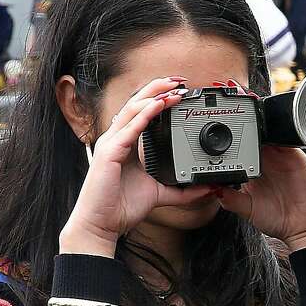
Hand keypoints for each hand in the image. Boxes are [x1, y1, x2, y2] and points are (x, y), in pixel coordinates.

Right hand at [59, 77, 214, 257]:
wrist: (100, 225)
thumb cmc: (120, 208)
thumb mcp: (158, 195)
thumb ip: (180, 191)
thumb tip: (205, 188)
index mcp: (124, 145)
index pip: (140, 113)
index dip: (157, 98)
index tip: (178, 91)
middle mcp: (116, 140)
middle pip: (135, 103)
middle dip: (157, 88)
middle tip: (179, 80)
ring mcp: (110, 144)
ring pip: (132, 109)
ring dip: (154, 96)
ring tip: (173, 87)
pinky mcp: (109, 152)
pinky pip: (130, 127)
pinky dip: (145, 114)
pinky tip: (159, 105)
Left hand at [215, 146, 305, 251]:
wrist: (303, 225)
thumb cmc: (277, 219)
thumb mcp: (247, 209)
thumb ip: (230, 199)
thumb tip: (213, 189)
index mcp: (254, 171)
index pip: (239, 153)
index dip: (230, 149)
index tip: (217, 149)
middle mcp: (267, 162)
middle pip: (252, 140)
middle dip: (241, 138)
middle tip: (229, 137)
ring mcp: (282, 157)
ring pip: (267, 137)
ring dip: (258, 137)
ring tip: (247, 139)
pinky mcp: (296, 157)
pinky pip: (286, 141)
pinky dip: (277, 139)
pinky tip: (268, 145)